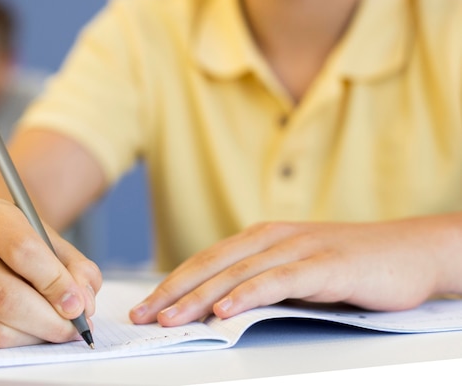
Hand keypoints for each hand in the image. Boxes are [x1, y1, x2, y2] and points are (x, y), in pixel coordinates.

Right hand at [0, 197, 101, 347]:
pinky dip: (20, 341)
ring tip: (59, 328)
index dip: (54, 282)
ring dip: (37, 335)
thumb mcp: (57, 245)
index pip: (21, 251)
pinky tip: (34, 328)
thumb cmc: (27, 243)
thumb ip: (78, 270)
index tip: (78, 304)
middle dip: (49, 319)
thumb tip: (82, 305)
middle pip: (6, 296)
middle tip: (75, 327)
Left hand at [130, 217, 459, 326]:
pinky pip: (282, 280)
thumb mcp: (295, 270)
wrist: (410, 251)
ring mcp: (300, 248)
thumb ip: (260, 281)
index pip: (206, 261)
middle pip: (213, 265)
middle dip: (175, 292)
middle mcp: (275, 237)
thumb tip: (217, 306)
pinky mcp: (327, 264)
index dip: (173, 283)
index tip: (146, 306)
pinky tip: (228, 310)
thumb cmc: (348, 263)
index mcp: (262, 237)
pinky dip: (252, 294)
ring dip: (202, 297)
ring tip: (172, 318)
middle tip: (145, 315)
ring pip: (240, 272)